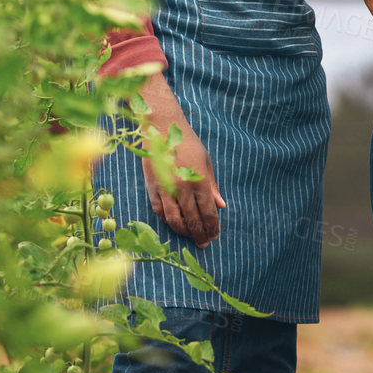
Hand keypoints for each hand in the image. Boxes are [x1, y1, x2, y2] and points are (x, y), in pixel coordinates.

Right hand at [139, 73, 225, 247]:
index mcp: (200, 181)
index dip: (212, 227)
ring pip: (175, 220)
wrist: (161, 129)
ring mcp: (165, 189)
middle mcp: (183, 187)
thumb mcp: (206, 162)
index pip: (208, 213)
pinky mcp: (151, 187)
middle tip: (204, 243)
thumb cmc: (188, 144)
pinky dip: (168, 220)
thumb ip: (213, 187)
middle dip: (200, 234)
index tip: (215, 235)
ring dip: (184, 232)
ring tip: (191, 237)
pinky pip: (160, 211)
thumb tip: (221, 207)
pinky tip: (175, 223)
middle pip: (193, 220)